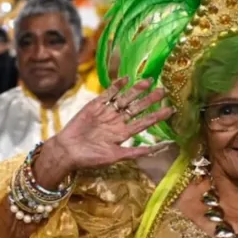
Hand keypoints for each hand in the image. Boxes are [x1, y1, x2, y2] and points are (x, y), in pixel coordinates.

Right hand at [39, 77, 173, 175]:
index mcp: (123, 134)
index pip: (144, 122)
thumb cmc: (90, 158)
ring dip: (136, 90)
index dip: (157, 116)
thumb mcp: (115, 157)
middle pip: (137, 108)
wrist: (67, 151)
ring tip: (149, 81)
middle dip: (150, 99)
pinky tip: (126, 79)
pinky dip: (116, 86)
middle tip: (163, 90)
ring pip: (125, 99)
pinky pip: (108, 94)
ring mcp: (106, 113)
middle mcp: (117, 122)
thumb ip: (136, 152)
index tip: (171, 109)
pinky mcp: (94, 106)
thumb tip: (158, 149)